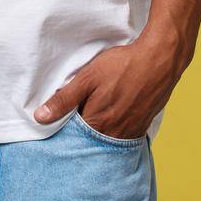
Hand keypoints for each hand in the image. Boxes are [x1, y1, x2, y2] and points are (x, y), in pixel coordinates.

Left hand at [32, 37, 186, 140]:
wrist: (160, 59)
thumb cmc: (122, 66)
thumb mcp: (87, 77)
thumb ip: (64, 99)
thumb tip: (40, 118)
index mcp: (97, 123)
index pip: (74, 136)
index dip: (66, 128)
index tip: (60, 121)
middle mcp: (115, 133)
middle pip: (91, 140)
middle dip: (82, 133)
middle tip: (79, 114)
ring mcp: (131, 131)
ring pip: (108, 139)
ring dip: (100, 131)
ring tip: (95, 114)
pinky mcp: (143, 125)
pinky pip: (125, 135)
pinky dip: (116, 130)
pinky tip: (113, 116)